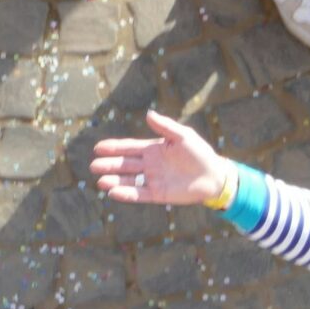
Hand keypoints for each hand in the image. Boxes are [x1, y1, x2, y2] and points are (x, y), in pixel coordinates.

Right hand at [90, 110, 231, 205]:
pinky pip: (139, 194)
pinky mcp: (159, 194)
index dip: (114, 148)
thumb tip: (148, 114)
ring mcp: (153, 179)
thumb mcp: (184, 136)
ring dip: (114, 181)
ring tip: (101, 181)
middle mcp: (150, 165)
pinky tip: (114, 192)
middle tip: (94, 166)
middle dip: (109, 165)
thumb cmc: (201, 154)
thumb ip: (166, 127)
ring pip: (128, 180)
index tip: (98, 148)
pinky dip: (127, 194)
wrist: (215, 176)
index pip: (128, 148)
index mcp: (153, 149)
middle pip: (124, 164)